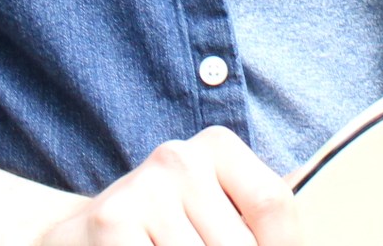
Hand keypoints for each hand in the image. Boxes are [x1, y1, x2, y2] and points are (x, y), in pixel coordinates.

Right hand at [34, 126, 304, 245]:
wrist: (78, 239)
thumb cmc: (163, 233)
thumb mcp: (213, 215)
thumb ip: (257, 223)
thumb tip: (304, 240)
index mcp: (216, 146)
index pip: (274, 205)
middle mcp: (179, 156)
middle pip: (241, 245)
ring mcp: (143, 187)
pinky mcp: (112, 220)